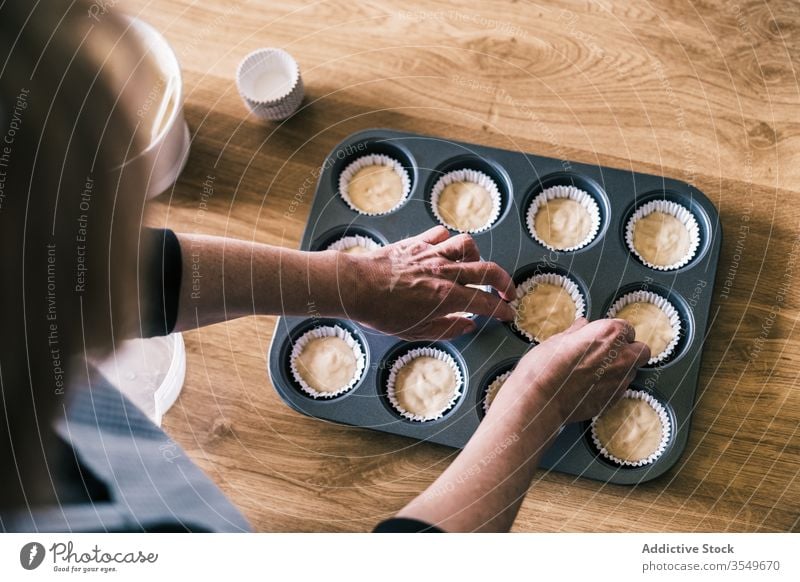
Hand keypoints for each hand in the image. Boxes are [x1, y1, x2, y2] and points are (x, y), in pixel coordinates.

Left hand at [348, 226, 514, 339]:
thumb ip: (447, 329)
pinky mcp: (417, 243)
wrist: (355, 286)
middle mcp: (445, 272)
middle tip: (507, 293)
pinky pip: (441, 234)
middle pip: (488, 271)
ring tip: (473, 268)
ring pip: (467, 246)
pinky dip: (448, 241)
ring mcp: (431, 254)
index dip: (502, 310)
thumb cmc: (381, 313)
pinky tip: (445, 251)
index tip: (508, 314)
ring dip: (476, 257)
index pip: (486, 303)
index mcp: (447, 298)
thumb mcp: (416, 332)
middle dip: (504, 283)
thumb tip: (468, 326)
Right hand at [491, 318, 650, 424]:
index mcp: (609, 334)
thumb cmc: (544, 366)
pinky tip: (590, 387)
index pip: (627, 329)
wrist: (539, 400)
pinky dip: (610, 387)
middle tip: (607, 354)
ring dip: (620, 370)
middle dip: (629, 351)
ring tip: (595, 373)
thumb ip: (576, 333)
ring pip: (631, 372)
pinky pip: (620, 389)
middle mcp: (622, 356)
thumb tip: (582, 326)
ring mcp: (620, 381)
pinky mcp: (614, 400)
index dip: (614, 333)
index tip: (602, 337)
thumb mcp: (557, 340)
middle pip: (641, 351)